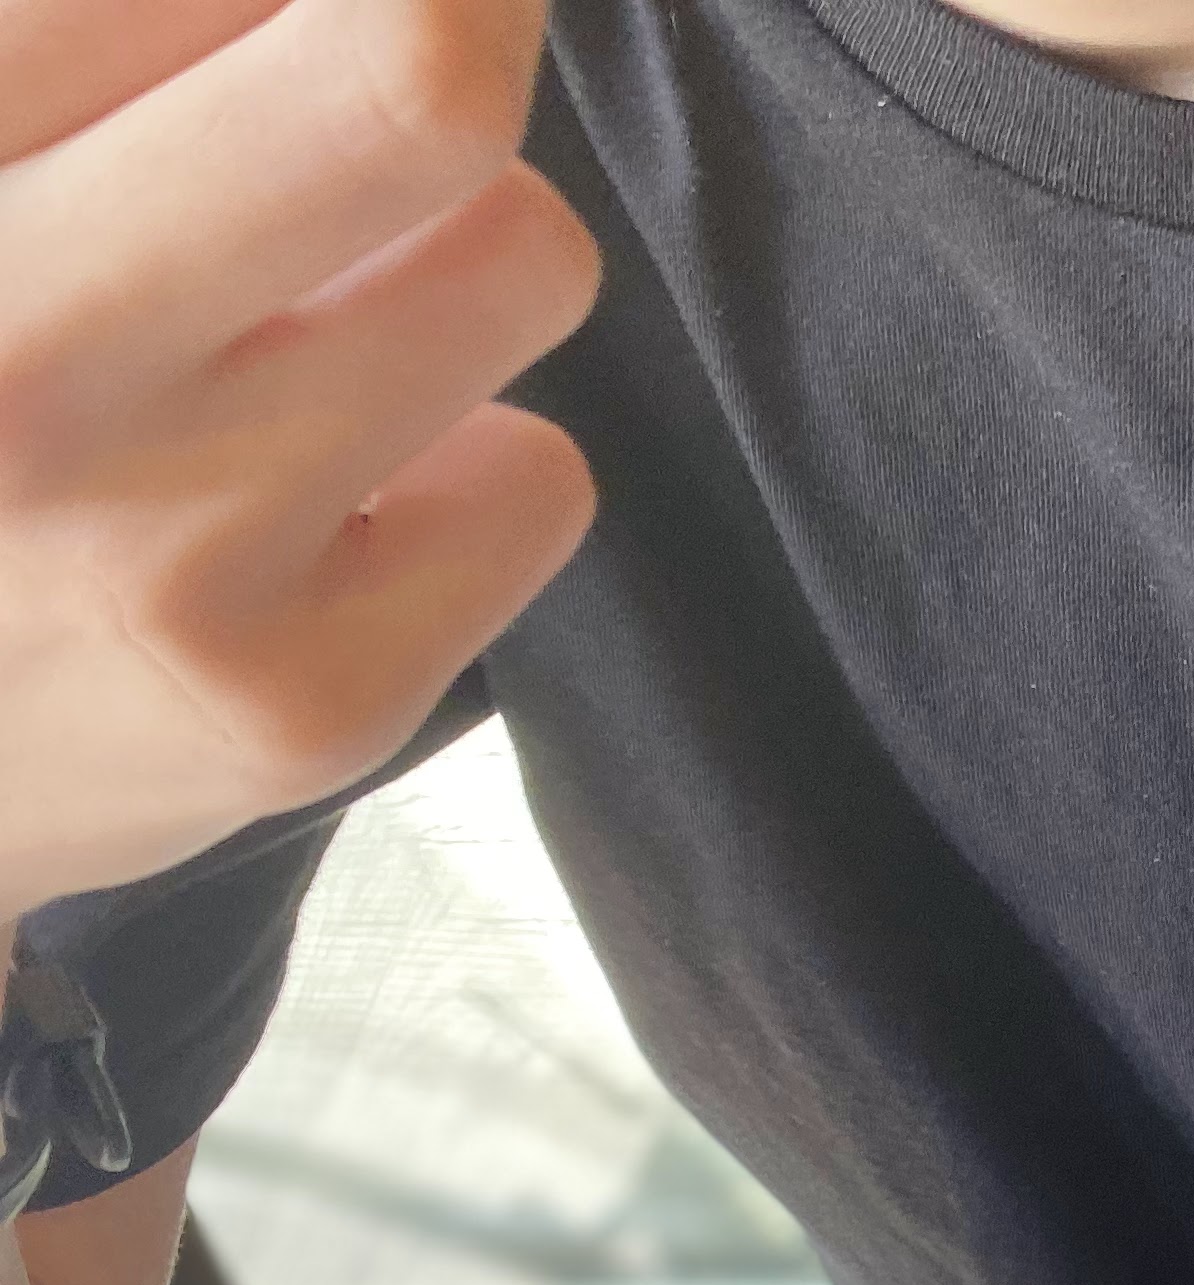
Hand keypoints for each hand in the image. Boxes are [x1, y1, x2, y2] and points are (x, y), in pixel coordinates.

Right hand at [0, 0, 598, 921]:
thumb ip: (92, 45)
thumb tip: (326, 8)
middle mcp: (17, 357)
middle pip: (419, 82)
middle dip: (456, 15)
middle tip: (418, 29)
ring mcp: (164, 548)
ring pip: (525, 254)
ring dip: (456, 244)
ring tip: (309, 300)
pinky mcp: (299, 704)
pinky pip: (539, 475)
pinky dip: (463, 458)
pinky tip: (322, 492)